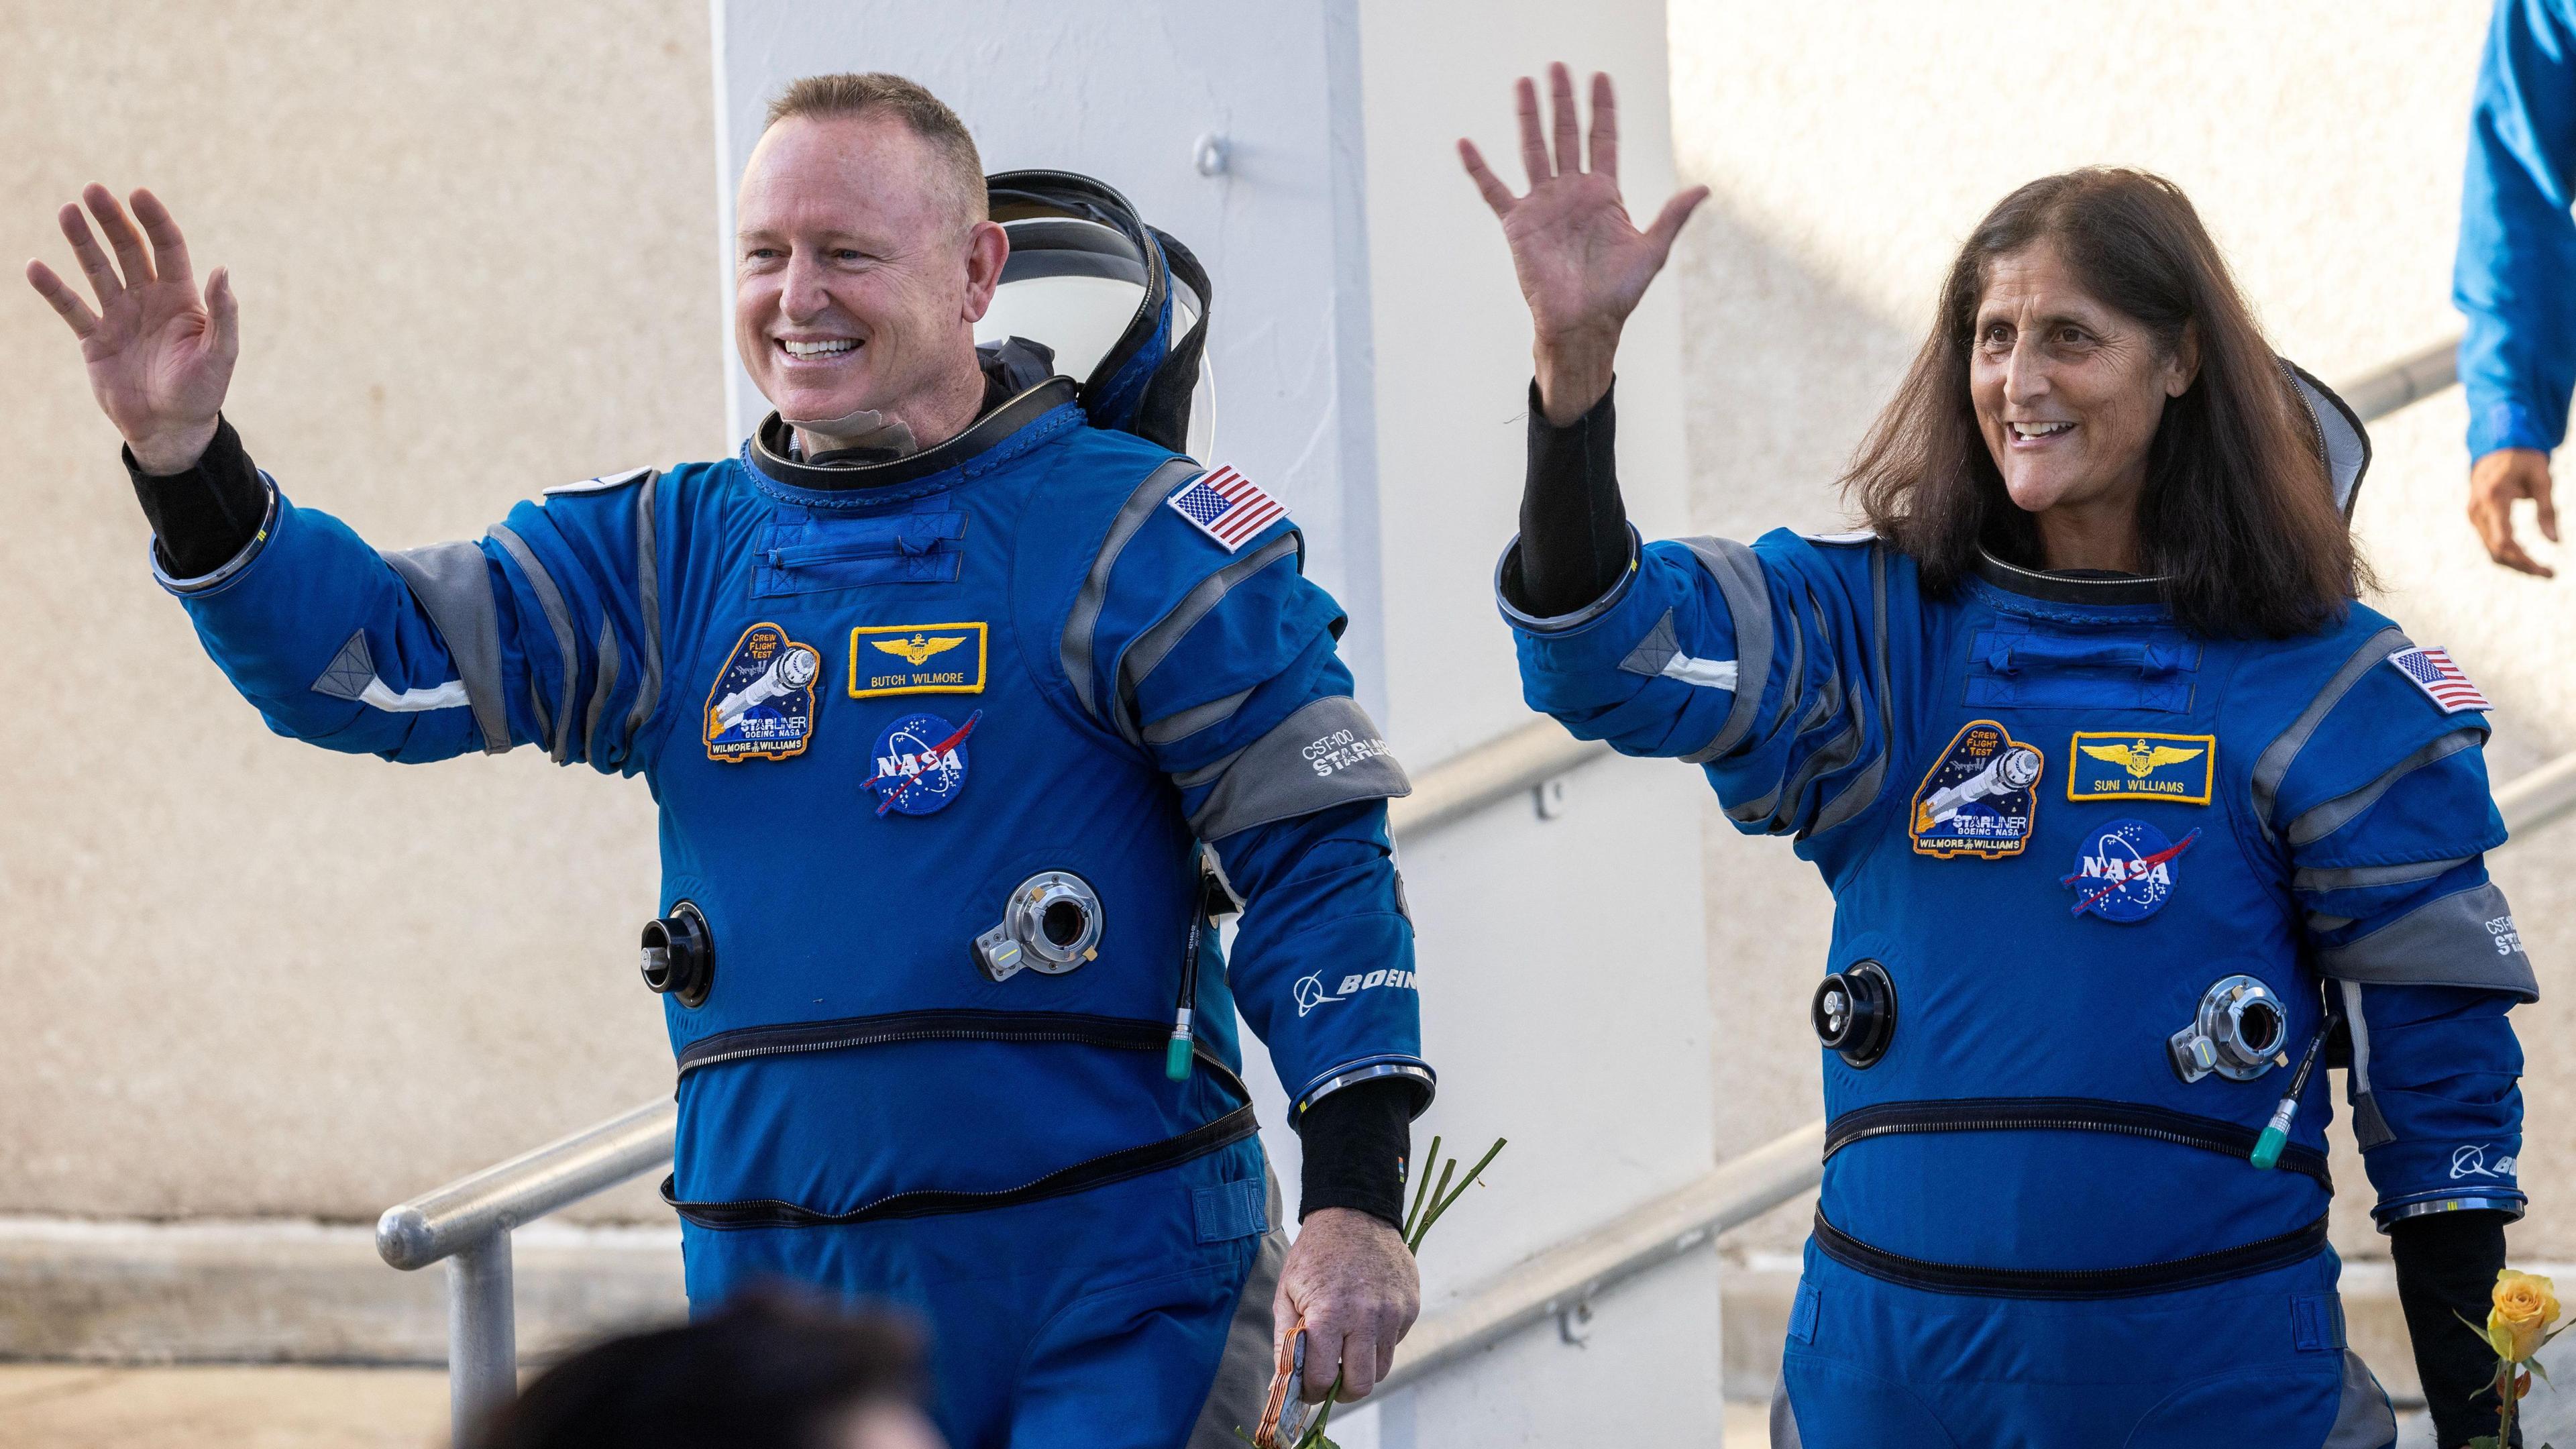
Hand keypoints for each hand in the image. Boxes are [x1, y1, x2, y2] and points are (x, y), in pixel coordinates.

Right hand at [25, 185, 237, 473]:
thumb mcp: (219, 354)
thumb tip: (222, 270)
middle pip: (128, 250)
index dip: (154, 221)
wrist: (170, 430)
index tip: (138, 194)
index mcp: (181, 298)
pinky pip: (71, 308)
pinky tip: (35, 267)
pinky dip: (54, 289)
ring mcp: (119, 317)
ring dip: (82, 242)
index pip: (167, 248)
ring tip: (67, 212)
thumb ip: (223, 313)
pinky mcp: (94, 339)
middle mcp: (148, 300)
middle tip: (92, 191)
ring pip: (97, 270)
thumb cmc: (202, 392)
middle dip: (112, 220)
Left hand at [1273, 1207, 1418, 1403]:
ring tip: (1347, 1347)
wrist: (1355, 1213)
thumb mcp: (1286, 1292)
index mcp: (1329, 1315)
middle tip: (1331, 1381)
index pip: (1323, 1379)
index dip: (1311, 1392)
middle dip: (1342, 1392)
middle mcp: (1366, 1317)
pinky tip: (1365, 1317)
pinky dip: (1379, 1341)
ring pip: (1383, 1368)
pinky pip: (1395, 1341)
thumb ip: (1285, 1341)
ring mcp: (1393, 1312)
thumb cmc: (1314, 1255)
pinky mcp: (1411, 1306)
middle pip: (1361, 1385)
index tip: (1308, 1388)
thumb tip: (1284, 1386)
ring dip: (1363, 1367)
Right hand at [1458, 64, 1707, 424]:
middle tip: (1558, 67)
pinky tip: (1464, 144)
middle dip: (1563, 101)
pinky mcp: (1518, 224)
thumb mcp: (1651, 251)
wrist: (1583, 325)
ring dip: (1528, 117)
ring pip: (1534, 150)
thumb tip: (1704, 189)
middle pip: (1567, 135)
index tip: (1600, 77)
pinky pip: (1494, 191)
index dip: (1603, 109)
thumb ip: (1672, 216)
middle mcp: (1572, 193)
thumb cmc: (1618, 295)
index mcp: (1604, 194)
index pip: (1603, 139)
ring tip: (1523, 83)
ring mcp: (1544, 205)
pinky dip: (1479, 168)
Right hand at [2469, 447, 2558, 576]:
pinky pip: (2490, 544)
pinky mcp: (2476, 519)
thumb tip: (2555, 542)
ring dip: (2516, 564)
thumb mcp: (2542, 480)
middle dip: (2523, 566)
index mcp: (2494, 498)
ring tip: (2541, 569)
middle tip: (2550, 574)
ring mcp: (2473, 516)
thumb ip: (2548, 510)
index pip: (2504, 541)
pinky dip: (2508, 554)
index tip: (2549, 571)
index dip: (2526, 560)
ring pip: (2492, 551)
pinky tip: (2527, 557)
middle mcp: (2478, 510)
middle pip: (2497, 551)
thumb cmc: (2524, 461)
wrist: (2497, 448)